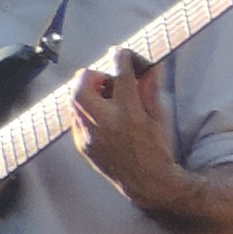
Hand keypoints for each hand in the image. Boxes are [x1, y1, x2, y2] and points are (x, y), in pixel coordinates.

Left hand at [68, 49, 187, 210]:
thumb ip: (149, 89)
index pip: (121, 76)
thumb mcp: (159, 116)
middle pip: (82, 86)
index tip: (120, 53)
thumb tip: (149, 67)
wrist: (145, 181)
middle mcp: (105, 123)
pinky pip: (76, 119)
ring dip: (86, 93)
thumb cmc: (157, 149)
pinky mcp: (81, 144)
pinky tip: (102, 116)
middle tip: (106, 80)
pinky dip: (86, 111)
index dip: (120, 59)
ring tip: (104, 97)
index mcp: (129, 114)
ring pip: (73, 102)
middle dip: (92, 76)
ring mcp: (89, 135)